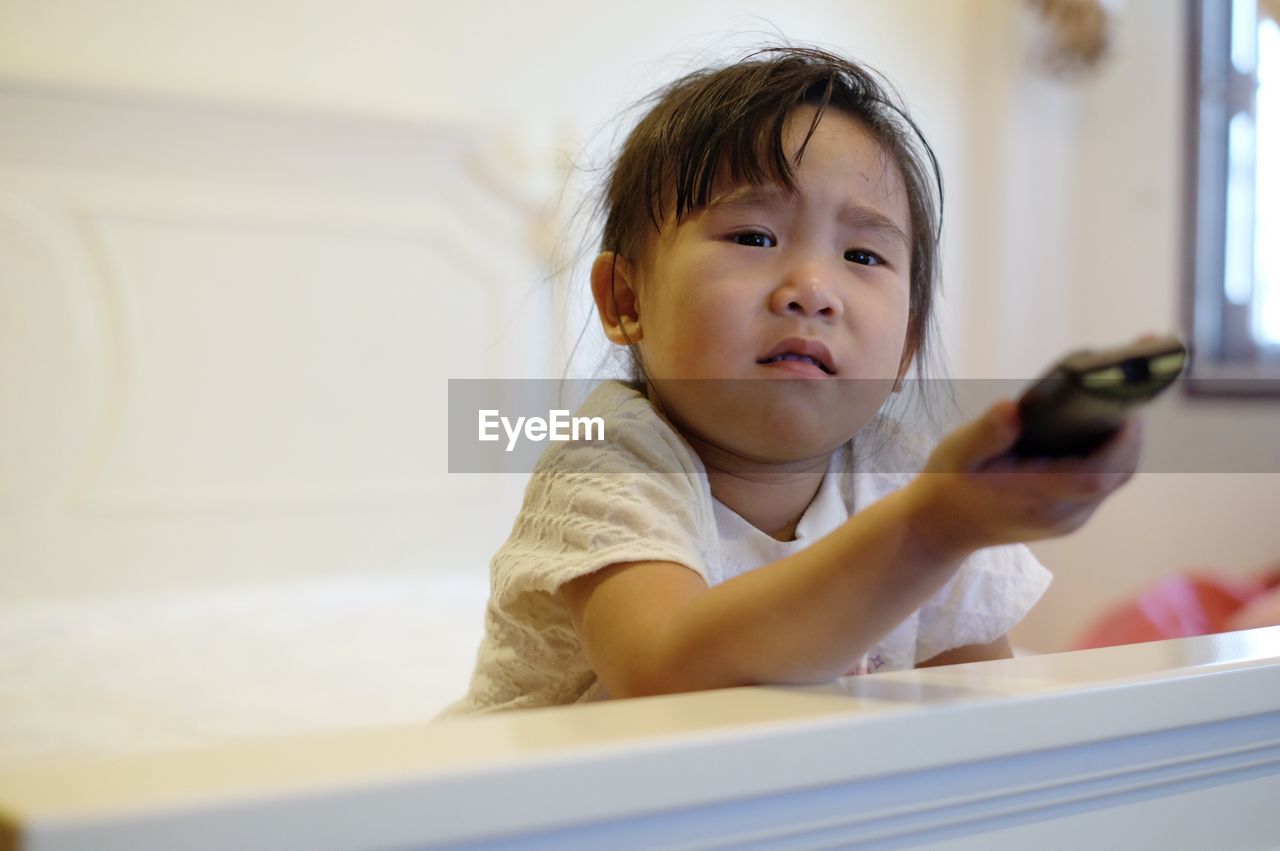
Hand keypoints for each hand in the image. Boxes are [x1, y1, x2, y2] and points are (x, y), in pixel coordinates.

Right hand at [909, 398, 1141, 553]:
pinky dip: (1111, 456)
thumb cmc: (949, 484)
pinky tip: (1103, 428)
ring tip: (1119, 403)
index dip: (1121, 442)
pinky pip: (1104, 484)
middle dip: (1131, 435)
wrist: (942, 527)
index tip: (1127, 406)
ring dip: (1125, 444)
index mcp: (1035, 498)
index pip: (1096, 476)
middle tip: (1127, 391)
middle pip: (1118, 475)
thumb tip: (1012, 407)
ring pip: (1116, 480)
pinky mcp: (1071, 516)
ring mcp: (1069, 519)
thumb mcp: (958, 453)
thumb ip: (987, 433)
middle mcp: (1061, 515)